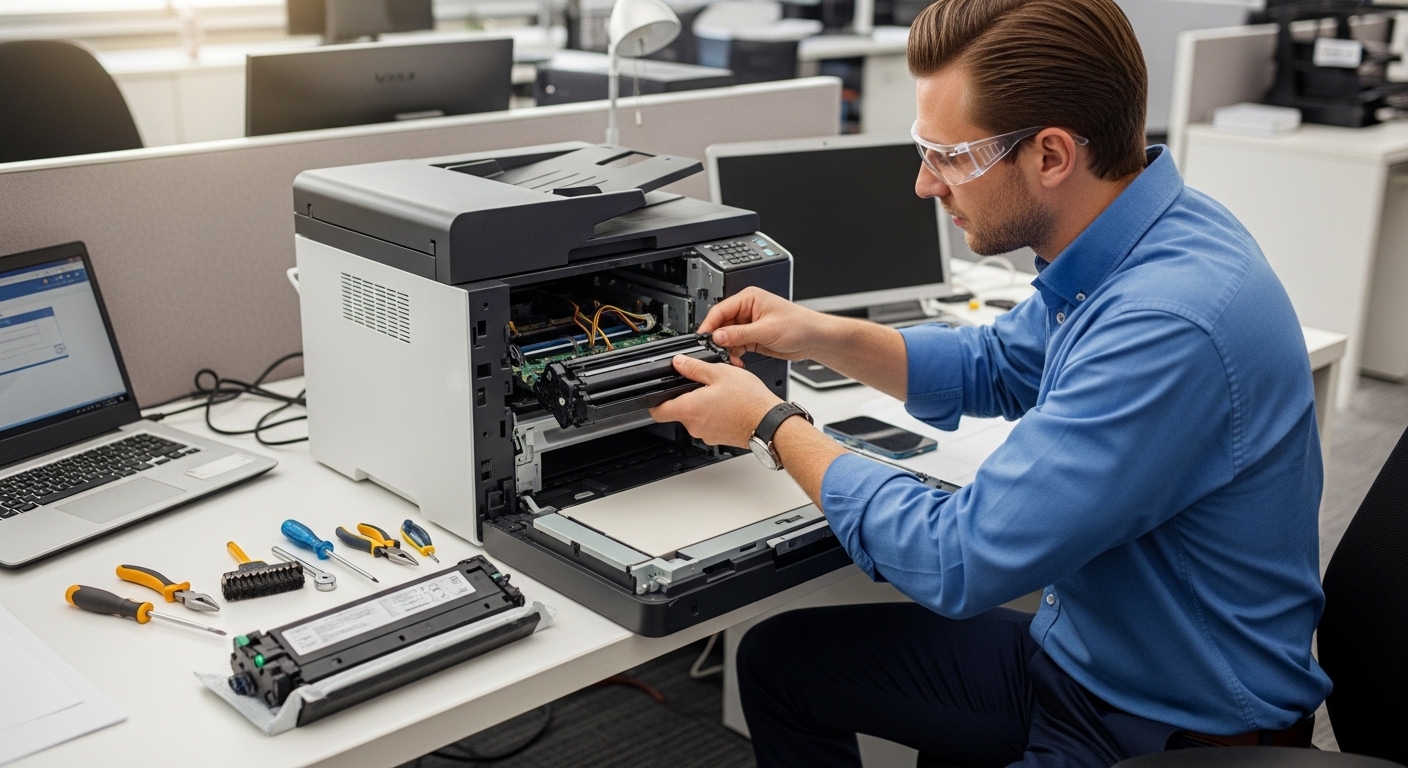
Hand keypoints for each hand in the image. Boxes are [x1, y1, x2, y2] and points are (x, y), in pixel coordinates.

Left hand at [649, 354, 781, 447]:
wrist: (769, 423)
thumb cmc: (748, 401)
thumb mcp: (719, 373)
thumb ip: (694, 367)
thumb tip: (679, 362)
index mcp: (689, 409)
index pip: (657, 411)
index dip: (654, 401)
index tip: (657, 393)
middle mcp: (695, 426)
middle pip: (679, 411)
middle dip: (687, 396)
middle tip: (702, 383)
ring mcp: (707, 434)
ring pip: (696, 417)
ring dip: (703, 404)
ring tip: (721, 392)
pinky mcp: (719, 437)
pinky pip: (710, 423)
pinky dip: (715, 413)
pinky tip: (729, 403)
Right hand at [698, 287, 833, 366]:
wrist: (815, 339)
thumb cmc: (799, 325)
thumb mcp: (766, 330)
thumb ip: (740, 334)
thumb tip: (718, 336)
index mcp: (749, 299)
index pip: (720, 310)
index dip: (710, 324)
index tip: (703, 338)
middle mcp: (747, 311)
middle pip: (722, 325)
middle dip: (718, 340)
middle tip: (715, 352)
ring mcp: (749, 325)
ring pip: (727, 338)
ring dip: (726, 350)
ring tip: (730, 359)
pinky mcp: (753, 338)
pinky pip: (736, 346)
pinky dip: (734, 355)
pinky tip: (737, 362)